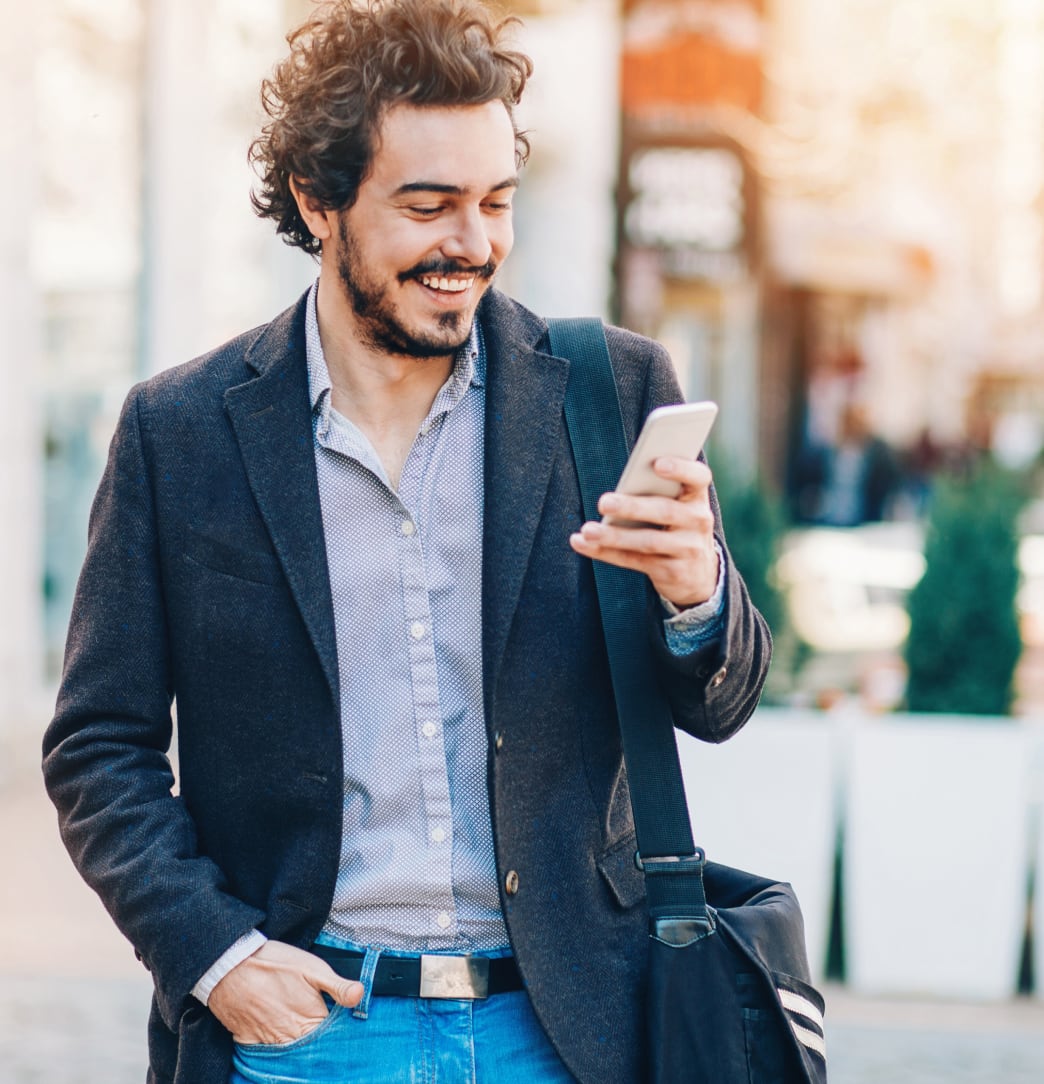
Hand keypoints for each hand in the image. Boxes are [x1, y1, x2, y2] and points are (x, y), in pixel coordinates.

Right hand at [208, 940, 362, 1044]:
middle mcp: (290, 1038)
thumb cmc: (273, 964)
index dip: (340, 1038)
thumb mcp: (312, 968)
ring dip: (298, 1051)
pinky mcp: (249, 1042)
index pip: (332, 1040)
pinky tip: (278, 1039)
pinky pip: (266, 1055)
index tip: (346, 1036)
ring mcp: (268, 1043)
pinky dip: (274, 1051)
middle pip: (311, 1052)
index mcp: (310, 1021)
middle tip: (325, 1040)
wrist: (230, 966)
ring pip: (290, 1056)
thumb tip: (361, 996)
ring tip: (302, 1040)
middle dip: (320, 1049)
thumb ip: (337, 986)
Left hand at [569, 457, 718, 608]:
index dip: (681, 469)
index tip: (657, 464)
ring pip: (648, 541)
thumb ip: (657, 491)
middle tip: (603, 503)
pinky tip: (582, 543)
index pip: (698, 477)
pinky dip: (605, 552)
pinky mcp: (672, 572)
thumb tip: (620, 486)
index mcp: (697, 497)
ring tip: (588, 530)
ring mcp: (688, 549)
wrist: (699, 574)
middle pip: (665, 511)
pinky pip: (634, 561)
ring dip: (614, 536)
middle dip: (632, 507)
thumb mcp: (677, 506)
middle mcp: (698, 521)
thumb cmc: (677, 526)